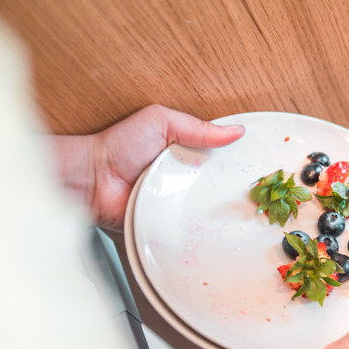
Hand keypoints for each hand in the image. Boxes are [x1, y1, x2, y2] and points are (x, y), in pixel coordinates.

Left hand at [52, 105, 244, 230]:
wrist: (92, 180)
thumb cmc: (118, 147)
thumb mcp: (160, 122)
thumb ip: (196, 126)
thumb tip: (234, 130)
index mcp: (185, 153)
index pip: (219, 157)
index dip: (236, 160)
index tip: (255, 163)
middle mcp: (185, 178)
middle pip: (219, 185)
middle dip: (234, 187)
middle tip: (255, 190)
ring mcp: (179, 201)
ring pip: (210, 208)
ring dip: (220, 208)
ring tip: (242, 207)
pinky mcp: (170, 223)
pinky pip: (191, 226)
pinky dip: (200, 226)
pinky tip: (215, 224)